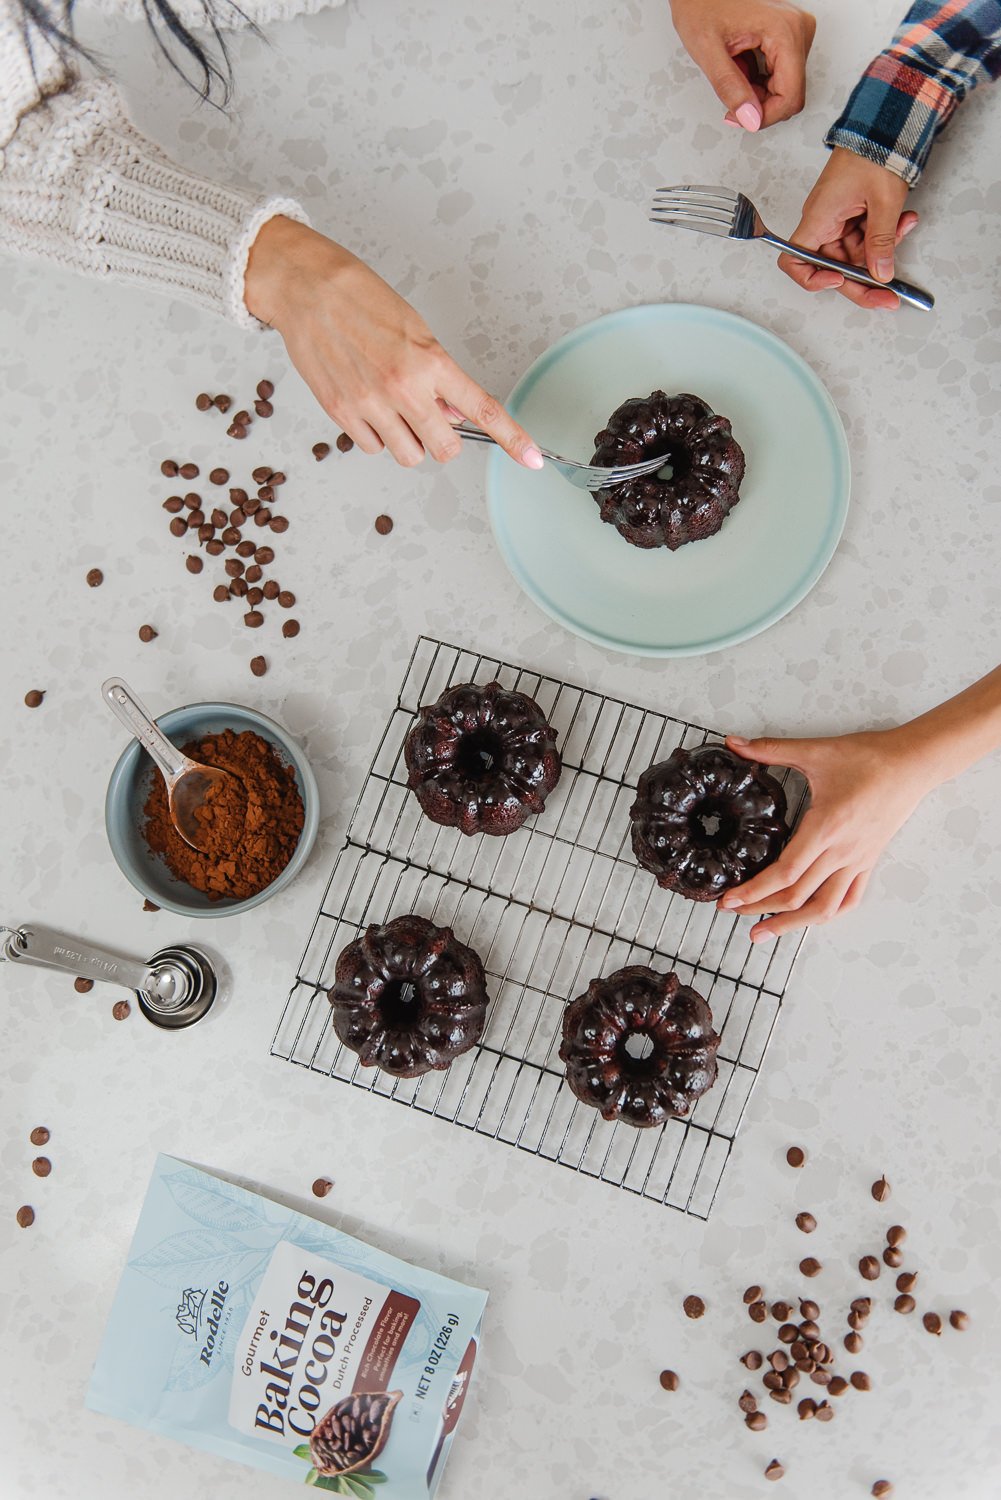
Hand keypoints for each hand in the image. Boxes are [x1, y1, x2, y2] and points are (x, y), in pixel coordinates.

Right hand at [244, 217, 543, 469]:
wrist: (306, 289)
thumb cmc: (360, 299)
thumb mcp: (414, 329)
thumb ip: (437, 376)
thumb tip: (451, 412)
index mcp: (430, 362)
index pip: (483, 410)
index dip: (514, 439)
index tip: (533, 459)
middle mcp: (404, 389)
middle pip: (445, 449)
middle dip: (442, 439)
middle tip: (429, 415)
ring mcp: (371, 405)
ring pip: (409, 456)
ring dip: (408, 440)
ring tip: (392, 407)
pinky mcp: (341, 414)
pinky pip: (373, 448)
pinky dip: (377, 436)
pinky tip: (367, 406)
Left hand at [670, 0, 815, 130]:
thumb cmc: (701, 4)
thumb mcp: (707, 49)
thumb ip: (729, 87)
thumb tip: (750, 118)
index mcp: (784, 30)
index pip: (791, 97)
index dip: (765, 117)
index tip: (741, 118)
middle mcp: (797, 29)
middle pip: (790, 93)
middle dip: (759, 104)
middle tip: (731, 93)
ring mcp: (796, 31)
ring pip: (786, 86)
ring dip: (758, 92)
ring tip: (735, 70)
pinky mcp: (789, 35)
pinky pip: (782, 74)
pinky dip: (759, 81)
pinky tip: (742, 65)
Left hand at [716, 729, 934, 940]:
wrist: (912, 763)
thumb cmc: (868, 758)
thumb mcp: (815, 751)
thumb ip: (770, 750)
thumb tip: (733, 743)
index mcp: (825, 828)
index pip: (786, 873)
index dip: (755, 891)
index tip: (730, 900)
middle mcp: (842, 852)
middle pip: (798, 896)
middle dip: (760, 908)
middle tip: (732, 912)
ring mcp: (857, 860)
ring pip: (824, 907)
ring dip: (792, 923)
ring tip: (764, 932)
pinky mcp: (868, 861)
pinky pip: (849, 898)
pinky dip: (826, 913)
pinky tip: (808, 918)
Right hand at [778, 147, 917, 308]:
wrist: (887, 122)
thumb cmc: (874, 150)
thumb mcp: (883, 202)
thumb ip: (881, 242)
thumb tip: (880, 274)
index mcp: (818, 218)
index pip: (795, 261)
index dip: (812, 280)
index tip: (838, 282)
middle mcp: (823, 222)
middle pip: (834, 267)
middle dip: (863, 282)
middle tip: (888, 297)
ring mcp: (838, 220)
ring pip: (855, 255)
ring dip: (882, 250)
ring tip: (904, 228)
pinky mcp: (852, 215)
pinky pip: (865, 239)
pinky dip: (885, 235)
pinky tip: (903, 222)